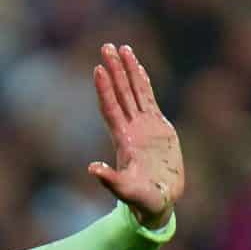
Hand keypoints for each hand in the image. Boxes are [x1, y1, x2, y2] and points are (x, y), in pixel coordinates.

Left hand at [87, 43, 184, 228]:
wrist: (158, 202)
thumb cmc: (141, 201)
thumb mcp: (125, 191)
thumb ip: (110, 181)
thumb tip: (91, 168)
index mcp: (123, 141)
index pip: (111, 109)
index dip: (105, 89)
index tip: (98, 69)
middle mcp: (130, 129)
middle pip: (120, 93)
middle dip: (114, 70)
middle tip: (106, 46)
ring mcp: (144, 126)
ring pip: (134, 91)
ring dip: (127, 70)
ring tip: (122, 48)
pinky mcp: (158, 127)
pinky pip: (149, 99)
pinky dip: (143, 83)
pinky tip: (138, 68)